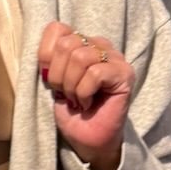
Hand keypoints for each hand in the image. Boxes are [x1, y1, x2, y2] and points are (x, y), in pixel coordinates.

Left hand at [38, 22, 134, 169]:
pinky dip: (84, 93)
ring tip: (77, 99)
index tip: (51, 80)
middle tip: (66, 94)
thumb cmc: (70, 112)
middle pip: (66, 44)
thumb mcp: (52, 81)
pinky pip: (95, 73)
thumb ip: (49, 59)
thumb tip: (46, 52)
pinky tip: (88, 103)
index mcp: (80, 42)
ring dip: (71, 86)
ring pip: (80, 57)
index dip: (46, 56)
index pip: (56, 29)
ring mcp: (114, 57)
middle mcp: (99, 44)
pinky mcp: (124, 73)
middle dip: (58, 75)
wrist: (87, 140)